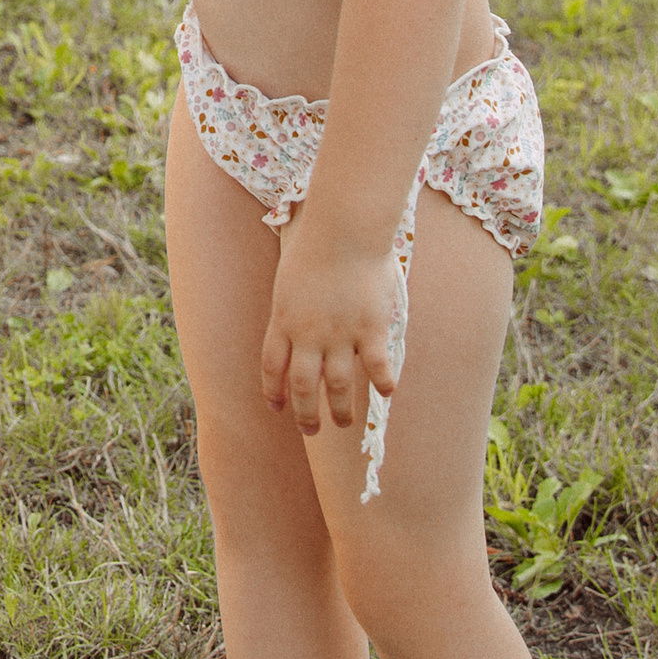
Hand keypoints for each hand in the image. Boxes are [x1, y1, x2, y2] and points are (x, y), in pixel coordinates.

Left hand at [262, 228, 401, 435]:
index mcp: (283, 319)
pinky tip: (386, 392)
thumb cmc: (315, 241)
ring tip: (343, 423)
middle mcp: (308, 334)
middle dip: (305, 413)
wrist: (342, 229)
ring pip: (337, 385)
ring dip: (340, 409)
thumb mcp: (289, 276)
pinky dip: (381, 382)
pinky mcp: (370, 328)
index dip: (273, 391)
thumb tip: (292, 313)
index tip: (277, 408)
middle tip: (311, 430)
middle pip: (302, 385)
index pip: (271, 366)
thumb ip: (291, 303)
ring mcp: (339, 333)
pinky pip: (375, 366)